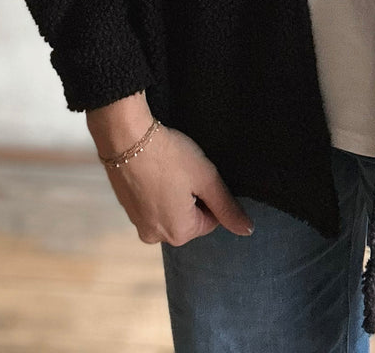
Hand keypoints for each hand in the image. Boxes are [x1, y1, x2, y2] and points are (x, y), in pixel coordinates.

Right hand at [86, 94, 253, 245]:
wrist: (126, 137)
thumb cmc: (169, 156)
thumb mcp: (206, 178)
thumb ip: (227, 207)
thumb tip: (248, 230)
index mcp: (179, 233)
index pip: (211, 220)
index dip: (209, 193)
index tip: (198, 174)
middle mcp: (157, 237)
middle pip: (189, 218)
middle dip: (191, 196)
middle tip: (183, 170)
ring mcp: (139, 224)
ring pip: (171, 210)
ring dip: (174, 193)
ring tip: (168, 169)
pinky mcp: (127, 210)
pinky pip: (152, 204)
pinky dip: (157, 190)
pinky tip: (155, 170)